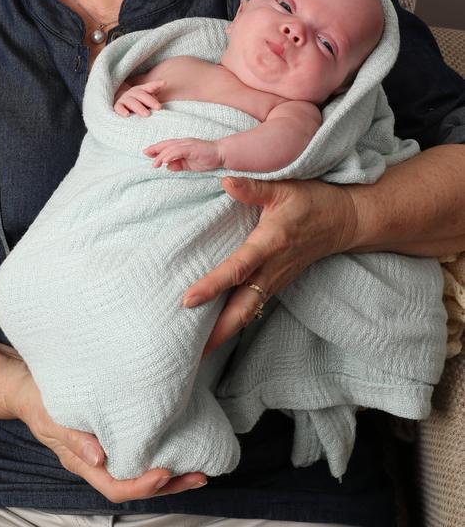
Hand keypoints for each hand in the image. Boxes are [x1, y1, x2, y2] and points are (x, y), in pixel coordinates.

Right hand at [3, 356, 205, 500]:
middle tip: (199, 476)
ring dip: (171, 472)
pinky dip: (162, 449)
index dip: (142, 485)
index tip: (164, 473)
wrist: (28, 384)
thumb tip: (97, 458)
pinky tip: (180, 440)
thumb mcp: (51, 418)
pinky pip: (141, 449)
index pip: (115, 486)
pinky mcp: (114, 431)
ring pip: (142, 469)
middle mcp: (98, 461)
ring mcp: (106, 448)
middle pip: (136, 484)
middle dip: (169, 485)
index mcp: (83, 463)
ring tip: (199, 466)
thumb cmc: (39, 400)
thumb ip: (72, 438)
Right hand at [114, 80, 164, 116]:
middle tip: (158, 107)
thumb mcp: (146, 100)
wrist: (119, 103)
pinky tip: (126, 114)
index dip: (156, 84)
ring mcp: (124, 99)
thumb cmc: (137, 103)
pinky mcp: (117, 106)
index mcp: (141, 90)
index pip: (149, 87)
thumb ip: (153, 100)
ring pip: (132, 102)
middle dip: (150, 101)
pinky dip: (122, 111)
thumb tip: (158, 105)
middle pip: (141, 95)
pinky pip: (118, 108)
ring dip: (139, 108)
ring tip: (147, 114)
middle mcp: (133, 93)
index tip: (163, 83)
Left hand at [144, 138, 222, 171]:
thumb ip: (179, 165)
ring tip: (155, 164)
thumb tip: (168, 167)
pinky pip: (179, 151)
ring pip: (171, 148)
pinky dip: (171, 155)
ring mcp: (188, 144)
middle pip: (166, 144)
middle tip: (145, 153)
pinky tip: (165, 161)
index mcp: (182, 145)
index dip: (156, 148)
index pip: (167, 146)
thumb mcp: (189, 164)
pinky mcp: (193, 148)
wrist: (221, 154)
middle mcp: (184, 142)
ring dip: (161, 156)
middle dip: (155, 149)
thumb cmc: (206, 159)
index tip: (147, 153)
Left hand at [183, 175, 357, 353]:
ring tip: (199, 349)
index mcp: (270, 244)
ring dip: (225, 331)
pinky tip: (217, 328)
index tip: (188, 300)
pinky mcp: (276, 283)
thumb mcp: (284, 188)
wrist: (343, 221)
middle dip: (218, 331)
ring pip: (248, 312)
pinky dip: (235, 320)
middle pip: (243, 308)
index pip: (237, 269)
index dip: (213, 285)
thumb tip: (225, 181)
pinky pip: (253, 306)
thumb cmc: (312, 201)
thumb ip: (253, 188)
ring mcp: (276, 280)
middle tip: (191, 350)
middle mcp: (272, 268)